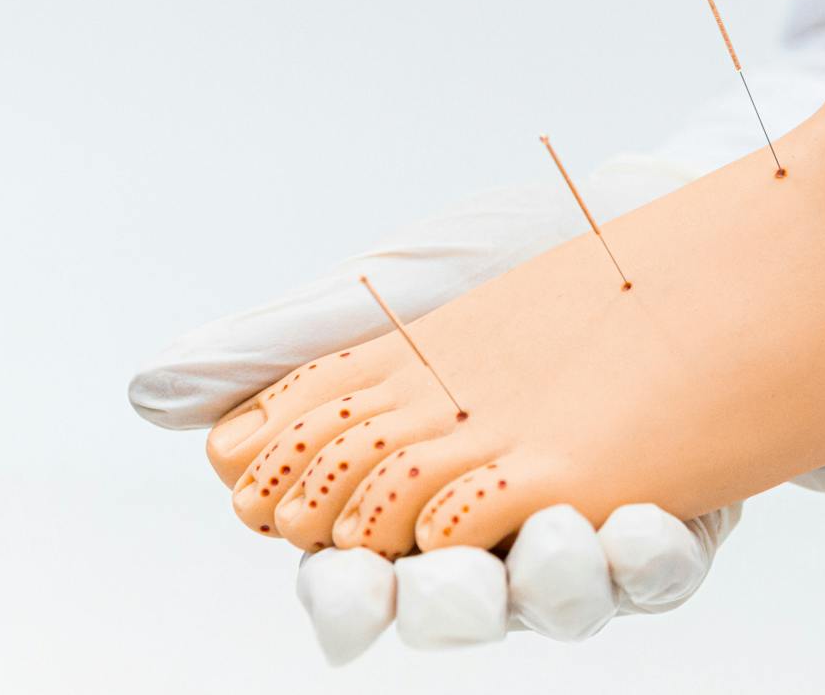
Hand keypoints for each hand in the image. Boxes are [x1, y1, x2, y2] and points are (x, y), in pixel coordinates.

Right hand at [129, 154, 740, 658]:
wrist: (627, 212)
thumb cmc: (499, 263)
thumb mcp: (392, 292)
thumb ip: (287, 351)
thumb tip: (155, 394)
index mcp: (407, 504)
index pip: (359, 582)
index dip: (346, 599)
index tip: (343, 585)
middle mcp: (488, 535)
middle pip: (455, 613)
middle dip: (448, 607)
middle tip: (448, 579)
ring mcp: (579, 532)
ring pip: (557, 607)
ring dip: (554, 587)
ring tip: (562, 537)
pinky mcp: (669, 516)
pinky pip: (658, 572)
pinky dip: (645, 559)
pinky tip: (639, 522)